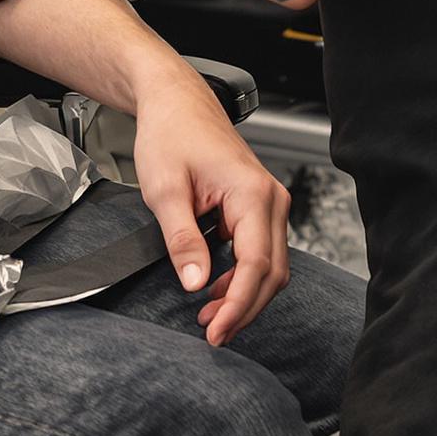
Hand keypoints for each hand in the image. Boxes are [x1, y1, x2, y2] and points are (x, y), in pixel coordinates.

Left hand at [130, 74, 292, 345]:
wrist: (175, 102)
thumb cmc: (170, 134)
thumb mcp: (165, 189)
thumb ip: (182, 238)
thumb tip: (196, 283)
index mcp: (252, 193)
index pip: (257, 265)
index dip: (238, 305)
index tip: (216, 331)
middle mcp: (271, 198)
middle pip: (271, 272)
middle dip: (243, 307)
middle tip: (212, 333)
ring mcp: (268, 201)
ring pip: (270, 265)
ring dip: (244, 294)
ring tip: (209, 316)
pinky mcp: (258, 204)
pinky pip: (260, 250)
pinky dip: (242, 275)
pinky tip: (215, 288)